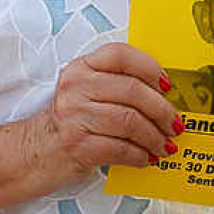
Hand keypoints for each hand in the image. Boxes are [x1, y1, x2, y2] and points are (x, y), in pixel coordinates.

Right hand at [34, 43, 182, 185]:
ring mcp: (75, 116)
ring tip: (163, 145)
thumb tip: (164, 95)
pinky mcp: (78, 145)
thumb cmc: (73, 120)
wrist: (39, 150)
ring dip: (154, 137)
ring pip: (130, 121)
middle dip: (162, 111)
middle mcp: (75, 87)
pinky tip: (145, 157)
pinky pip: (121, 149)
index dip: (150, 68)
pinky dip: (140, 155)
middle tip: (174, 125)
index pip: (120, 55)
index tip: (166, 86)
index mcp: (81, 68)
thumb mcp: (88, 92)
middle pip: (132, 91)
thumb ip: (118, 84)